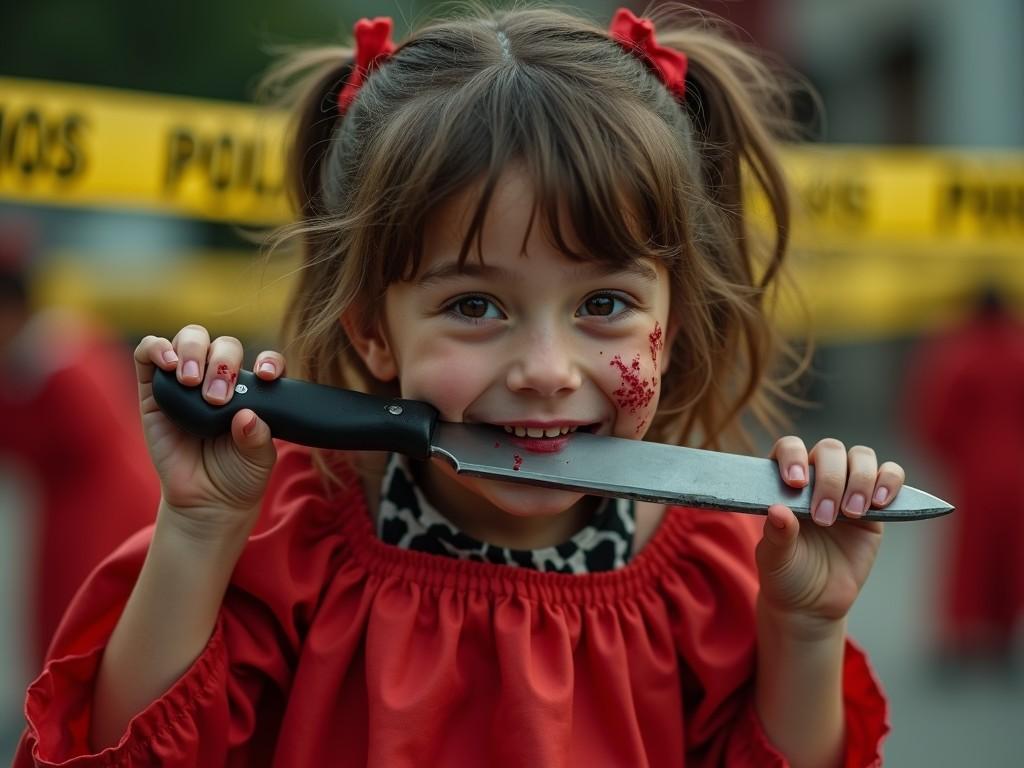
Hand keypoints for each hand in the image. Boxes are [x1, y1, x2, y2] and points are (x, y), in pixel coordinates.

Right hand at [135, 325, 285, 540]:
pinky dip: (156, 348)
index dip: (268, 361)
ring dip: (193, 352)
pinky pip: (148, 354)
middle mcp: (221, 379)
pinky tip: (169, 364)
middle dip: (223, 364)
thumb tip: (247, 417)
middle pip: (224, 346)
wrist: (205, 501)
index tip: (267, 377)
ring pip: (190, 340)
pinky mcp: (153, 389)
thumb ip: (257, 438)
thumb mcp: (258, 461)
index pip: (265, 361)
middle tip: (218, 397)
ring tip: (191, 381)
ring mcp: (187, 381)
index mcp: (253, 390)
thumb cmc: (237, 476)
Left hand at [755, 437, 903, 628]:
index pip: (789, 448)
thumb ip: (777, 534)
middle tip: (824, 517)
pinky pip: (890, 475)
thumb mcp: (775, 558)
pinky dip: (890, 480)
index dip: (794, 456)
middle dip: (830, 479)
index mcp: (784, 480)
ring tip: (852, 513)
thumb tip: (778, 510)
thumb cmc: (786, 572)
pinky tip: (880, 502)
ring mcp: (848, 487)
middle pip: (830, 450)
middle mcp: (816, 477)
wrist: (813, 601)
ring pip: (862, 456)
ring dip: (860, 480)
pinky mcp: (875, 503)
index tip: (796, 483)